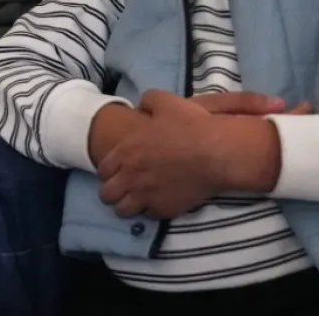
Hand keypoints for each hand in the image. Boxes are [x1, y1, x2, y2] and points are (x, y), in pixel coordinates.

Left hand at [98, 90, 280, 218]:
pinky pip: (148, 216)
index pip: (103, 170)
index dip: (110, 170)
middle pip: (106, 194)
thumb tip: (141, 107)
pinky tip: (159, 202)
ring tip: (138, 200)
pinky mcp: (164, 209)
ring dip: (128, 205)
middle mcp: (130, 176)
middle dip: (113, 192)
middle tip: (125, 188)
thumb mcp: (165, 101)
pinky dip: (151, 211)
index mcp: (126, 151)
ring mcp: (146, 195)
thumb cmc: (190, 126)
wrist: (215, 153)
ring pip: (123, 210)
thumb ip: (147, 101)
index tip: (119, 170)